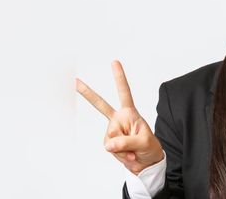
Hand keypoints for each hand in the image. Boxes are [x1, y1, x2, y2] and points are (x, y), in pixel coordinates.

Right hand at [76, 60, 163, 174]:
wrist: (146, 162)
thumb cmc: (149, 148)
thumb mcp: (143, 143)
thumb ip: (126, 142)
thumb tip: (109, 144)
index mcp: (130, 113)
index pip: (124, 93)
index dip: (119, 78)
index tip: (114, 62)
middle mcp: (119, 119)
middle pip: (101, 105)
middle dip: (87, 93)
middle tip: (75, 80)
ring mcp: (112, 130)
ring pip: (111, 140)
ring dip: (123, 149)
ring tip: (134, 151)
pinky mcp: (109, 142)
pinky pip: (110, 149)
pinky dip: (120, 155)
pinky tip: (128, 155)